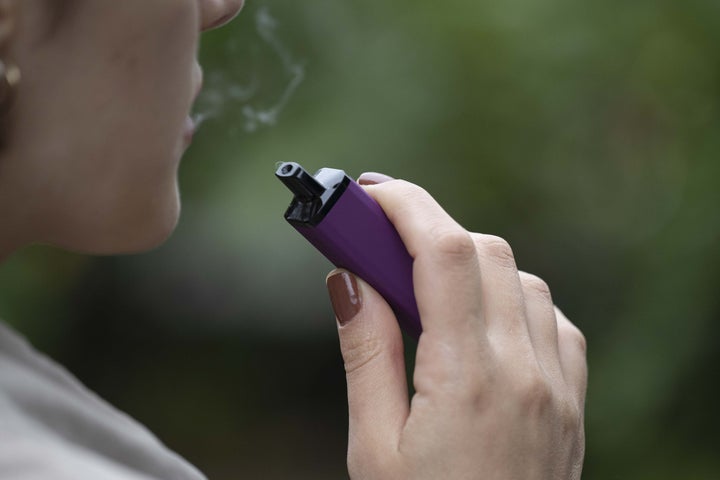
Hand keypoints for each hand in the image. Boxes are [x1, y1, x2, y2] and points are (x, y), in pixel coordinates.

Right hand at [326, 177, 586, 478]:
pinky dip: (511, 299)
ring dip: (470, 266)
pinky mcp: (572, 401)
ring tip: (423, 294)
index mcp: (469, 380)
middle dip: (428, 230)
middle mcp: (526, 371)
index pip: (443, 254)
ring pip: (521, 279)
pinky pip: (551, 318)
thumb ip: (366, 354)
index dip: (404, 206)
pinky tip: (479, 326)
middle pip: (484, 253)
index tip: (368, 193)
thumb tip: (348, 281)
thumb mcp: (374, 448)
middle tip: (380, 243)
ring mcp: (559, 386)